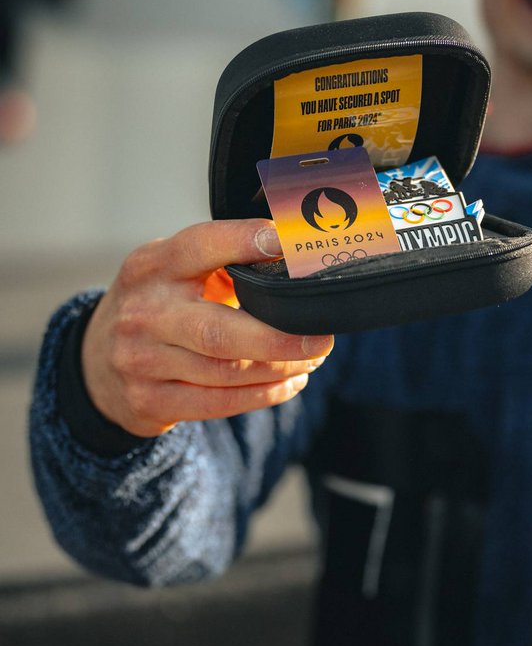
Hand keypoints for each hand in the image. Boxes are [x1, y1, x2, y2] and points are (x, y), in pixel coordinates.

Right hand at [81, 220, 333, 437]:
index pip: (200, 246)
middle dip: (279, 338)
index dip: (245, 241)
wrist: (96, 360)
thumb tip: (293, 253)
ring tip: (313, 356)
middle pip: (219, 331)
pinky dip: (263, 394)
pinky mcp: (149, 401)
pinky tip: (291, 381)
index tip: (288, 241)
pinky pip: (218, 403)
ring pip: (225, 373)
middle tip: (321, 337)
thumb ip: (223, 260)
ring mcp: (142, 360)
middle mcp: (144, 312)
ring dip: (280, 367)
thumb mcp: (172, 268)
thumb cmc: (158, 302)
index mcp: (152, 265)